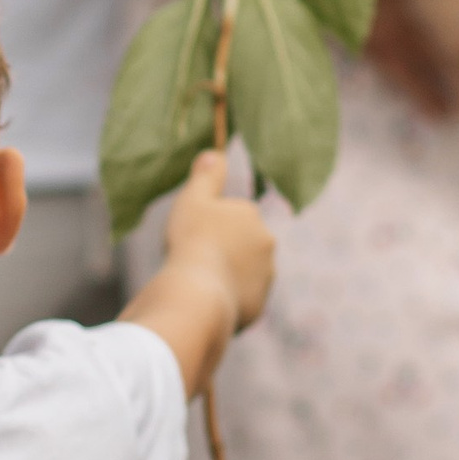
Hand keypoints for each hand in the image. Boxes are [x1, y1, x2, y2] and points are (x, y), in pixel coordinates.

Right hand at [164, 150, 275, 336]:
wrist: (199, 294)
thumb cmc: (192, 240)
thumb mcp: (193, 199)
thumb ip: (205, 176)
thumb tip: (215, 153)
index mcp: (251, 216)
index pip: (231, 216)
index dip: (208, 225)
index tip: (192, 236)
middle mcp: (266, 245)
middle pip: (240, 244)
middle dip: (222, 250)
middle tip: (193, 259)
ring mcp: (265, 278)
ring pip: (242, 273)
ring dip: (225, 275)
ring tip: (199, 283)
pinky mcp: (258, 306)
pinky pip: (240, 299)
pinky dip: (226, 300)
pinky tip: (206, 301)